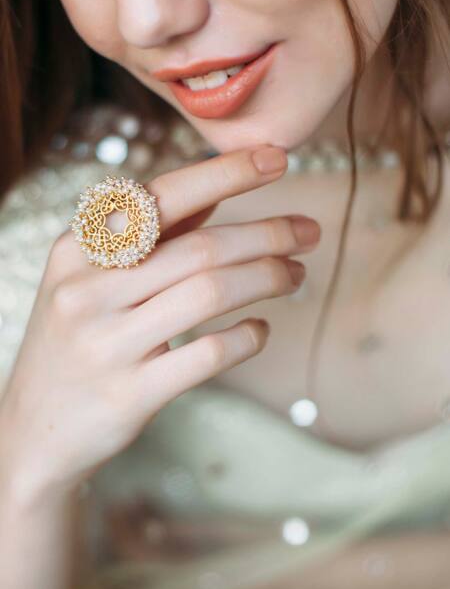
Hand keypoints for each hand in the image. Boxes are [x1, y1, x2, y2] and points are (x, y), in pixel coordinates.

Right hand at [0, 146, 320, 499]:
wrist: (35, 429)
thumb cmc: (74, 342)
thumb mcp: (89, 279)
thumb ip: (148, 236)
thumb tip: (214, 191)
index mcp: (78, 249)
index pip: (162, 196)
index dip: (226, 172)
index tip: (277, 159)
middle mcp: (88, 290)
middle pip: (202, 248)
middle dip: (269, 234)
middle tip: (309, 233)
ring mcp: (108, 344)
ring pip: (211, 293)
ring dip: (268, 278)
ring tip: (295, 275)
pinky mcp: (131, 394)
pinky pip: (209, 354)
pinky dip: (248, 337)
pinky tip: (260, 330)